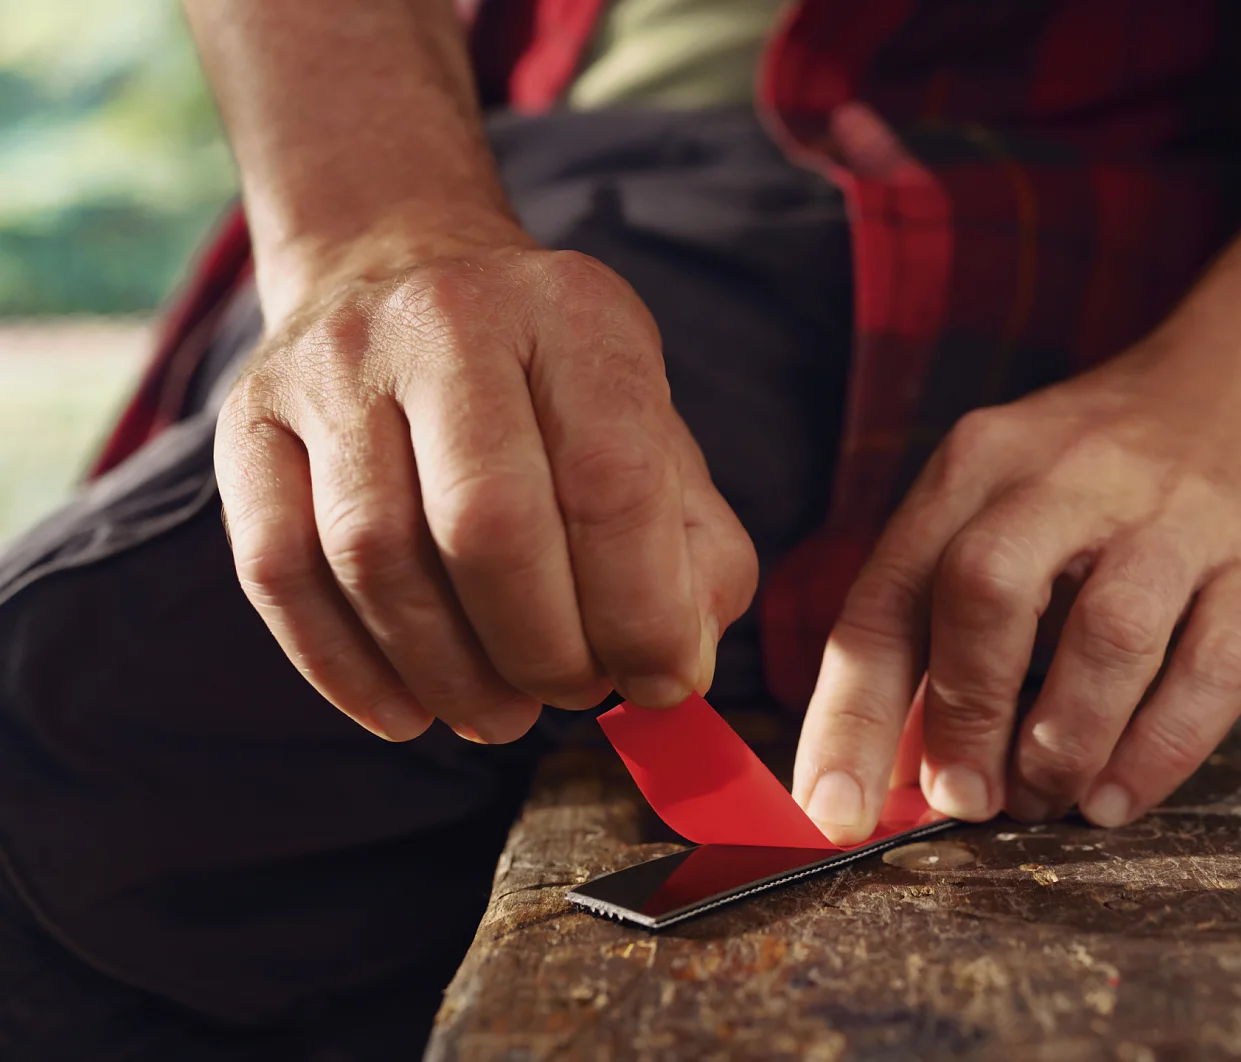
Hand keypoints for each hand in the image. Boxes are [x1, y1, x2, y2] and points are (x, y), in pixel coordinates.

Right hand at [215, 226, 756, 742]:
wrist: (403, 270)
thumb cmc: (549, 389)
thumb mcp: (652, 430)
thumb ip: (695, 551)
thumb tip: (676, 668)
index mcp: (572, 314)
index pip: (612, 480)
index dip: (642, 608)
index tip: (662, 681)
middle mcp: (445, 320)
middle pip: (485, 522)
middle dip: (543, 647)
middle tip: (572, 696)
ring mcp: (331, 366)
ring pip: (374, 557)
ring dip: (449, 671)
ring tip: (500, 712)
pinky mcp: (248, 421)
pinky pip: (278, 572)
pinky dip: (345, 668)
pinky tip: (406, 711)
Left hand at [790, 163, 1240, 841]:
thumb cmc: (1100, 472)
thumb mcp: (1000, 501)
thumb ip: (941, 617)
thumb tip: (890, 768)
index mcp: (977, 465)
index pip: (887, 599)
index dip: (850, 719)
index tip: (835, 813)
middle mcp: (1069, 475)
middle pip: (986, 593)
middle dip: (964, 718)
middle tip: (967, 800)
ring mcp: (1175, 514)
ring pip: (1106, 636)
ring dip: (1062, 744)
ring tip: (1044, 798)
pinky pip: (1210, 671)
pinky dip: (1155, 752)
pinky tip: (1116, 795)